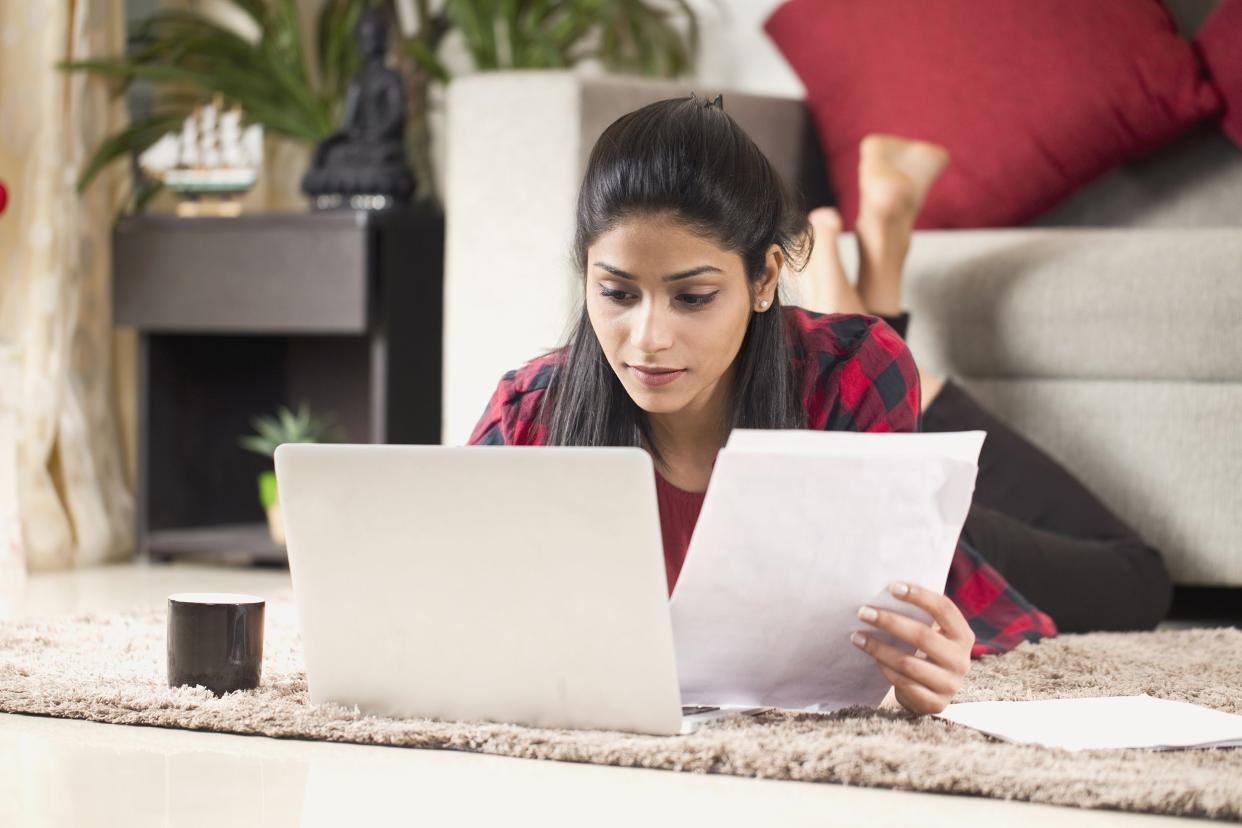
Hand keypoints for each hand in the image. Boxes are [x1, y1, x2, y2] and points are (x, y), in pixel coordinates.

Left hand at [850, 581, 973, 715]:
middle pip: (922, 636)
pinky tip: (870, 657)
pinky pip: (903, 683)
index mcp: (963, 635)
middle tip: (863, 612)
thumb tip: (886, 590)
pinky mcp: (935, 704)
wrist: (931, 693)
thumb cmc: (925, 651)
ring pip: (908, 663)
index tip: (892, 587)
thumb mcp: (932, 633)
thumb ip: (920, 615)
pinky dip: (884, 668)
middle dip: (889, 622)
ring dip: (878, 648)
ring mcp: (950, 685)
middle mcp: (961, 660)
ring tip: (856, 636)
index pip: (944, 609)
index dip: (919, 595)